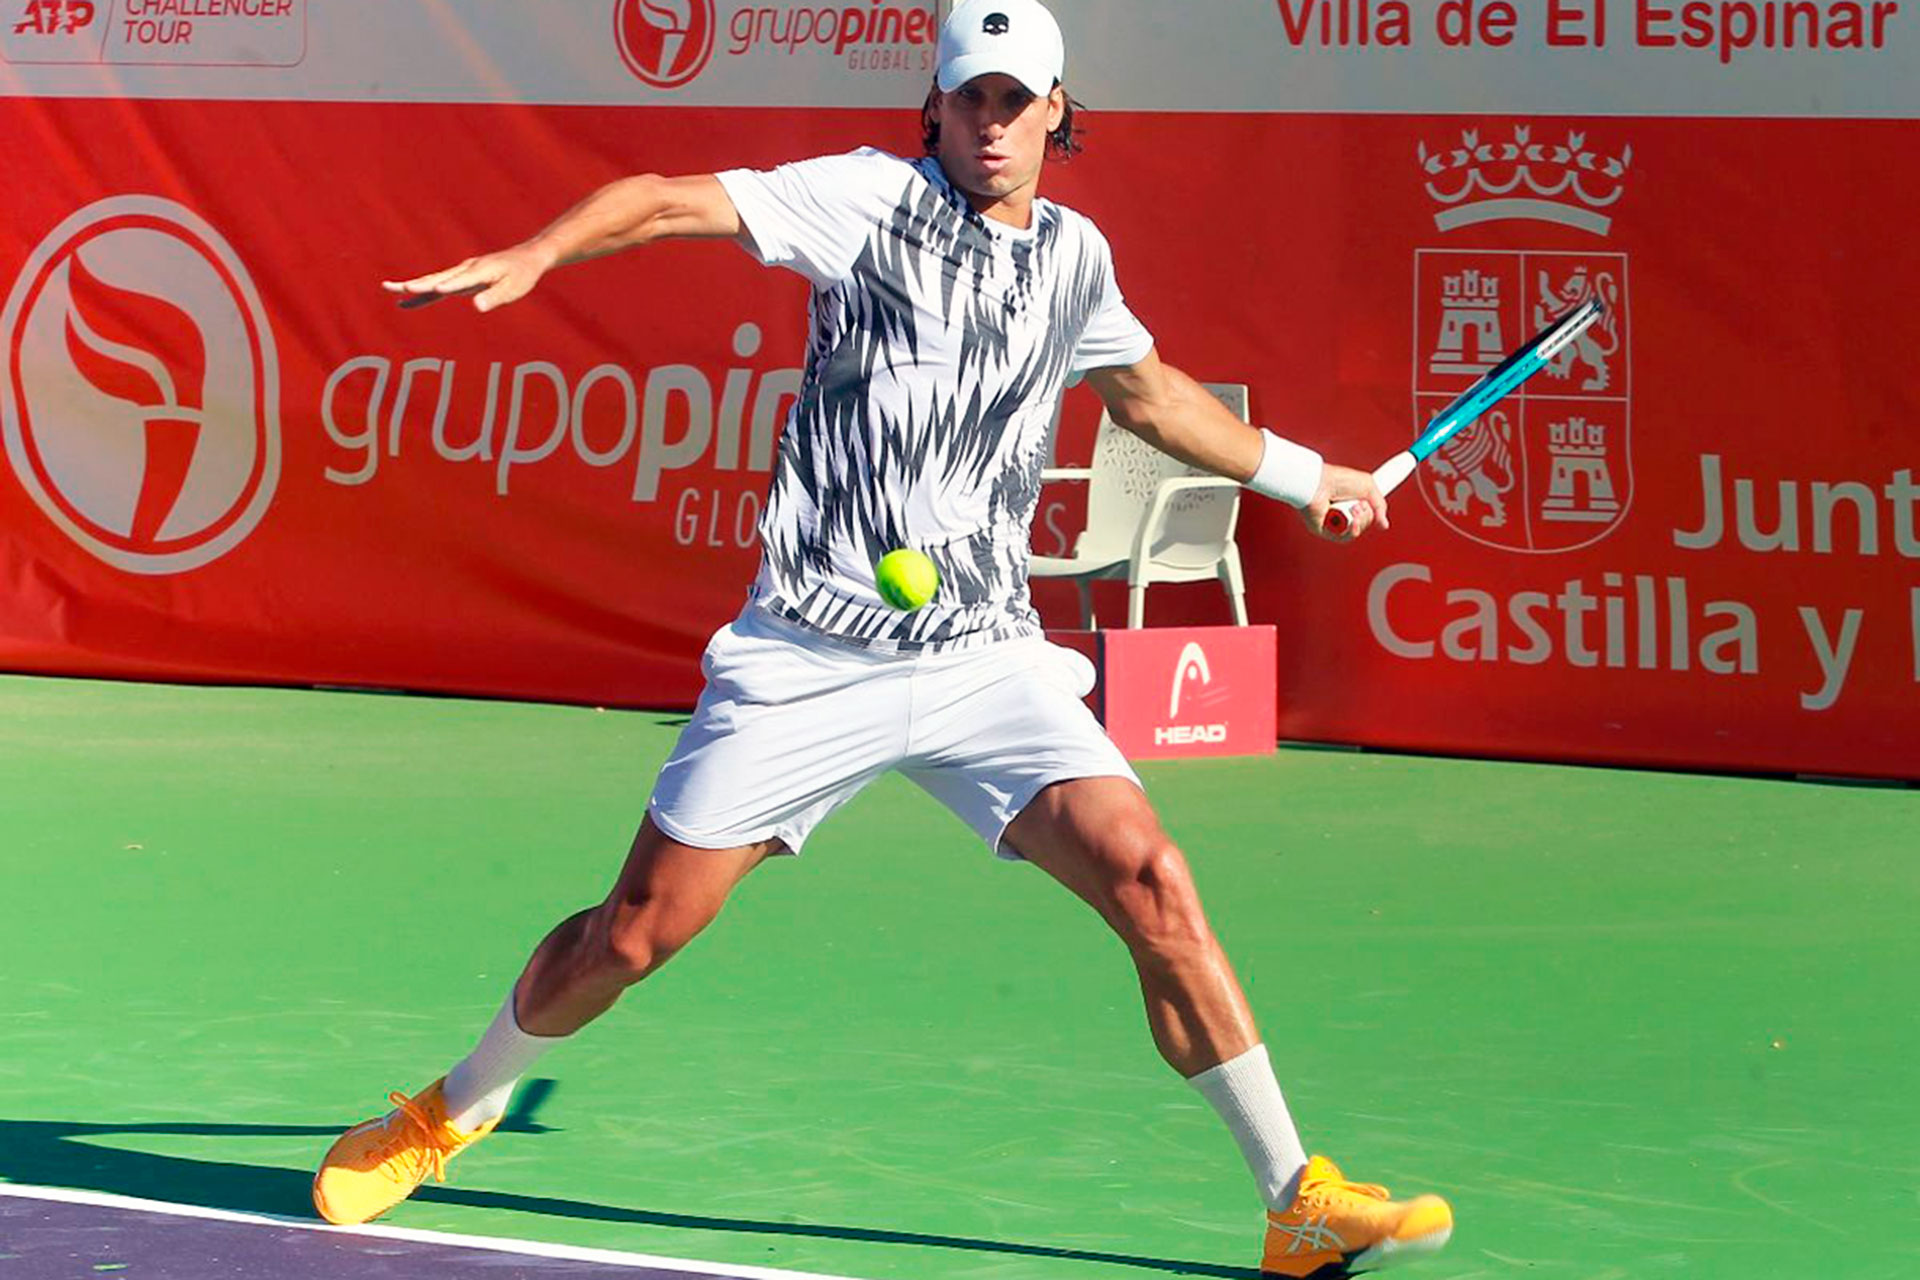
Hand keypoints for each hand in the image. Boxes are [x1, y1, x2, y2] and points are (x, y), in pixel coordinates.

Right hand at [382, 242, 554, 312]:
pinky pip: (438, 284)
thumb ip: (495, 297)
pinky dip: (423, 292)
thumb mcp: (513, 289)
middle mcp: (465, 269)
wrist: (526, 258)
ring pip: (432, 279)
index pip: (458, 280)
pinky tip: (407, 300)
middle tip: (392, 287)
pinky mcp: (461, 277)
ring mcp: (461, 272)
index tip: (429, 289)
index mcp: (479, 271)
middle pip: (435, 278)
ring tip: (388, 288)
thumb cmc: (522, 275)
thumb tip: (477, 306)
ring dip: (411, 286)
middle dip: (415, 284)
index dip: (444, 285)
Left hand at [1302, 463, 1388, 540]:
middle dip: (1366, 515)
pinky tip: (1352, 519)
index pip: (1367, 514)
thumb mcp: (1368, 487)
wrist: (1321, 483)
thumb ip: (1380, 506)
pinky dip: (1351, 530)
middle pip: (1363, 524)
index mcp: (1350, 502)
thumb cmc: (1339, 479)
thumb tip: (1384, 525)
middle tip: (1360, 504)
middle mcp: (1341, 512)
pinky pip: (1343, 538)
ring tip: (1353, 508)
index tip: (1370, 504)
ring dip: (1359, 521)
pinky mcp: (1324, 530)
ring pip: (1355, 532)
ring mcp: (1333, 522)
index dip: (1371, 511)